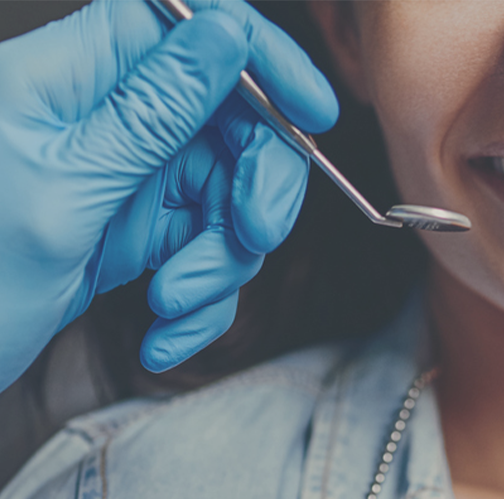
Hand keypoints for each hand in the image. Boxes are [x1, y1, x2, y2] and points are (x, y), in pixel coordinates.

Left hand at [0, 0, 336, 389]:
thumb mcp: (63, 191)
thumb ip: (152, 110)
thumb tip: (226, 35)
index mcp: (75, 77)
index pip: (192, 25)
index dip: (263, 58)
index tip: (312, 115)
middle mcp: (109, 118)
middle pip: (234, 119)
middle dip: (258, 185)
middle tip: (252, 235)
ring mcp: (128, 176)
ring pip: (230, 195)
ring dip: (221, 261)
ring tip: (173, 304)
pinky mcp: (138, 231)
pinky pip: (207, 251)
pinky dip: (202, 300)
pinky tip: (163, 333)